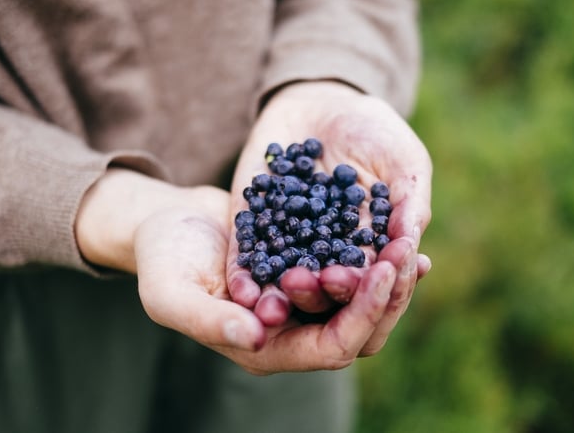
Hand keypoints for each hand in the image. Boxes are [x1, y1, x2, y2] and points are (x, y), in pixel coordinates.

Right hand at [76, 168, 426, 373]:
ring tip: (412, 242)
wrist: (166, 223)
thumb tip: (255, 338)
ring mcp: (303, 306)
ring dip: (391, 277)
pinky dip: (377, 256)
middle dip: (389, 294)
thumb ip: (206, 319)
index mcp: (265, 349)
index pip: (332, 348)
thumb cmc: (162, 258)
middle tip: (409, 250)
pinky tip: (399, 230)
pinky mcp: (308, 275)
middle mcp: (292, 335)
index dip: (363, 315)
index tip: (383, 271)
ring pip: (364, 303)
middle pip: (361, 330)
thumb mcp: (170, 290)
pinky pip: (354, 272)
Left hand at [227, 81, 432, 355]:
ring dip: (282, 295)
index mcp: (368, 251)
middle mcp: (328, 258)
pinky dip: (244, 277)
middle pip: (326, 290)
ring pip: (284, 283)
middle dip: (325, 290)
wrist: (319, 103)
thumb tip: (410, 245)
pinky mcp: (252, 231)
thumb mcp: (403, 161)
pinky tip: (243, 290)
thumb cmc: (373, 132)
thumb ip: (410, 202)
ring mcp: (288, 246)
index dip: (372, 281)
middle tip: (325, 281)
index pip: (371, 279)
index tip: (373, 276)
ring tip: (281, 297)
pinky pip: (246, 260)